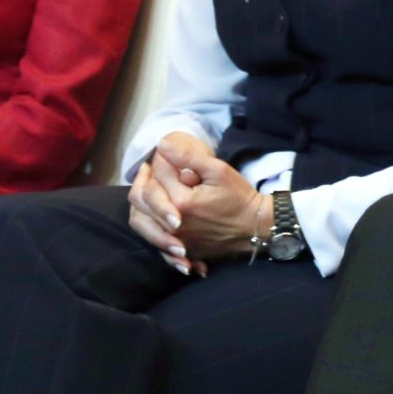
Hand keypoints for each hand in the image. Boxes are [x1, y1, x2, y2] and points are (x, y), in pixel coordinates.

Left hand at [127, 133, 266, 271]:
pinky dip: (146, 222)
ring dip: (139, 201)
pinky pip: (149, 238)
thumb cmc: (238, 196)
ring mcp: (173, 239)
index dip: (161, 158)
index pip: (158, 173)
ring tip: (147, 187)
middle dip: (143, 178)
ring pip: (139, 219)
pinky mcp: (177, 250)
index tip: (166, 152)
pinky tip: (152, 211)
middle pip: (140, 197)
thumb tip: (162, 144)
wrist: (254, 227)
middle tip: (149, 168)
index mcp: (182, 201)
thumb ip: (188, 157)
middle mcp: (172, 223)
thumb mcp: (219, 170)